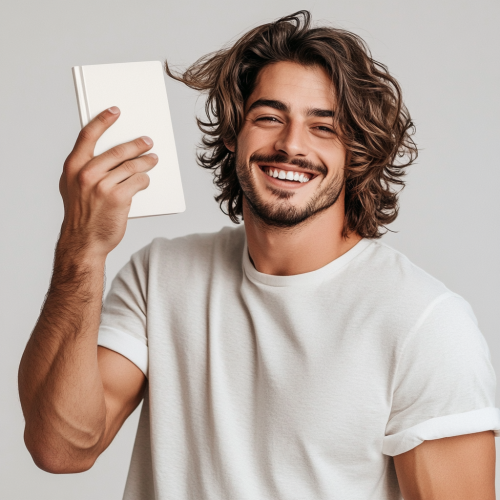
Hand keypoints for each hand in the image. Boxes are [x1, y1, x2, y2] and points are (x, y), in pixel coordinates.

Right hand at [59, 106, 157, 257]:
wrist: (84, 242)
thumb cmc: (81, 216)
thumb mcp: (73, 188)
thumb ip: (86, 169)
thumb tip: (111, 154)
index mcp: (72, 168)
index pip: (88, 135)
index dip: (103, 120)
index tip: (115, 111)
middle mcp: (86, 173)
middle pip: (118, 150)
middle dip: (137, 145)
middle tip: (147, 142)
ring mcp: (102, 185)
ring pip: (132, 166)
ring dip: (146, 161)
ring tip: (153, 160)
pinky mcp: (119, 197)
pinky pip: (139, 181)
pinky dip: (144, 180)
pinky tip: (146, 180)